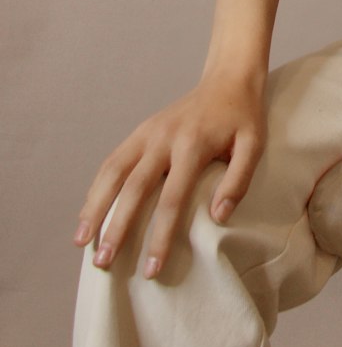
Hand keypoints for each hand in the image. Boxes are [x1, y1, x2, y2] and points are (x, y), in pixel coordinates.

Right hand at [73, 69, 266, 278]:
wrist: (228, 78)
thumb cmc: (243, 117)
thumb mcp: (254, 144)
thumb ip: (239, 179)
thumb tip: (218, 217)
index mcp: (192, 144)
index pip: (172, 199)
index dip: (160, 236)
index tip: (152, 268)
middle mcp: (163, 138)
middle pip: (133, 188)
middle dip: (117, 227)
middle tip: (104, 263)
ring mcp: (148, 132)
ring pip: (113, 171)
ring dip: (94, 206)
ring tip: (81, 241)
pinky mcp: (141, 131)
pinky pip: (113, 160)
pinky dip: (97, 186)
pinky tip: (89, 210)